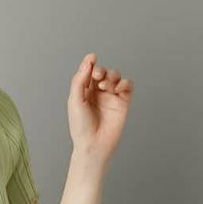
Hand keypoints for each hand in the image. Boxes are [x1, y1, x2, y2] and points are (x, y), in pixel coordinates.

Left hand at [68, 52, 133, 167]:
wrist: (94, 144)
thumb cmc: (81, 127)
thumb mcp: (75, 101)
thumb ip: (80, 80)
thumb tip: (89, 60)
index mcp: (84, 91)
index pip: (89, 72)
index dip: (91, 64)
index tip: (92, 58)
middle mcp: (98, 93)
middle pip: (103, 72)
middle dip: (101, 71)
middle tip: (98, 77)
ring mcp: (111, 97)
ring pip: (115, 76)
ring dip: (112, 76)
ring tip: (106, 87)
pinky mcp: (123, 103)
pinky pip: (127, 86)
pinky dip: (124, 83)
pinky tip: (118, 88)